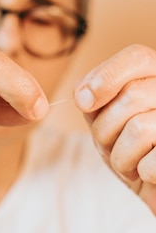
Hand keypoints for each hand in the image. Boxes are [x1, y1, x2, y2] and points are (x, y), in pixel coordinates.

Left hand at [74, 44, 155, 213]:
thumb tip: (84, 94)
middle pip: (130, 97)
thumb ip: (95, 99)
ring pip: (138, 129)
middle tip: (112, 146)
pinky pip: (151, 163)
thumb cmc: (134, 151)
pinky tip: (148, 174)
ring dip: (120, 156)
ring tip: (129, 163)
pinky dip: (141, 174)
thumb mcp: (109, 120)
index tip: (84, 102)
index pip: (137, 57)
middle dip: (105, 129)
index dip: (104, 77)